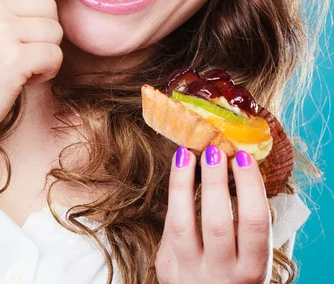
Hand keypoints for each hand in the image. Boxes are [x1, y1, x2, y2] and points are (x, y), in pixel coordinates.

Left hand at [155, 146, 272, 283]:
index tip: (243, 156)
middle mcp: (222, 276)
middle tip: (214, 150)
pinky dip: (175, 197)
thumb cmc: (236, 267)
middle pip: (217, 224)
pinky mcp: (167, 268)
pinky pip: (169, 228)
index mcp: (252, 269)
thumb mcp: (250, 252)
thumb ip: (245, 220)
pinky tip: (179, 172)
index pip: (255, 224)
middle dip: (215, 182)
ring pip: (183, 225)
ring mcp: (190, 274)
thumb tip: (235, 161)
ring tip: (186, 153)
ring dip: (183, 184)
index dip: (250, 186)